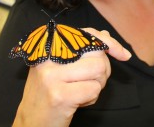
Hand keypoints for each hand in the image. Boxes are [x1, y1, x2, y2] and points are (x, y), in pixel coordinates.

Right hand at [13, 29, 130, 126]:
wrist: (31, 122)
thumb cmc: (51, 91)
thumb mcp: (63, 65)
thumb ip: (83, 49)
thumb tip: (106, 35)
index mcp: (49, 45)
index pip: (87, 34)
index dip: (108, 42)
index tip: (123, 54)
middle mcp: (48, 56)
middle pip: (97, 53)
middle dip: (103, 70)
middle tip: (89, 82)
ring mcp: (52, 75)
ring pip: (99, 69)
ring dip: (97, 85)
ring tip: (80, 92)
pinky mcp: (59, 95)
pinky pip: (94, 89)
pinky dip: (91, 98)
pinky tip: (76, 102)